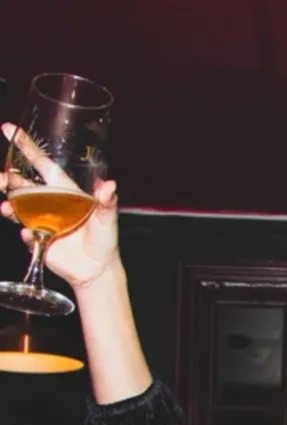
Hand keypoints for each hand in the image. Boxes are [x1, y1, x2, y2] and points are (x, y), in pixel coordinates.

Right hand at [1, 122, 121, 290]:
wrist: (97, 268)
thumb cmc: (104, 238)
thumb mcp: (108, 217)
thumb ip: (107, 202)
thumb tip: (110, 186)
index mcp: (64, 190)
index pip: (41, 164)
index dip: (25, 147)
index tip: (8, 129)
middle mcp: (48, 202)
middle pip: (20, 184)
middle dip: (6, 179)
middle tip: (0, 178)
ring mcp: (40, 220)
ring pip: (16, 206)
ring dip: (8, 205)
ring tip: (5, 208)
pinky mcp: (37, 239)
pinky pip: (25, 233)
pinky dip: (25, 233)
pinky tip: (28, 234)